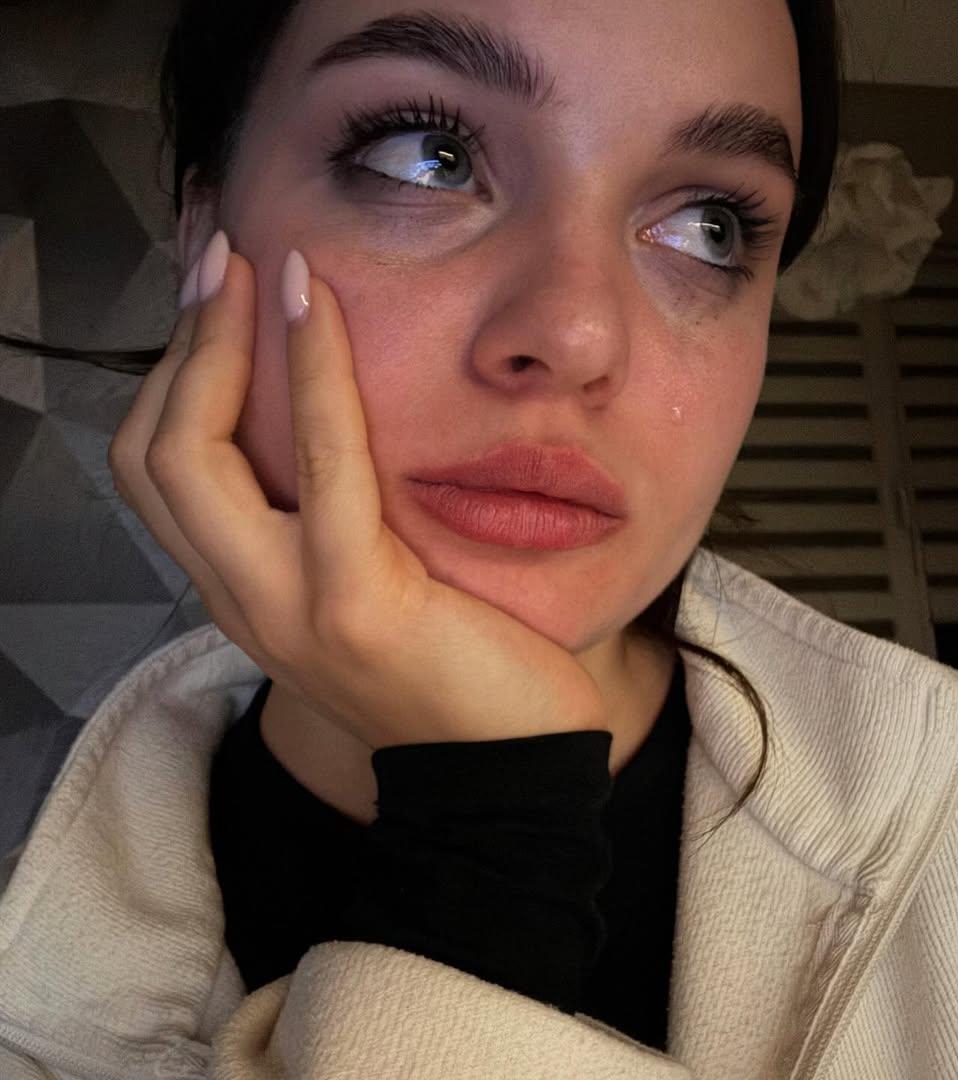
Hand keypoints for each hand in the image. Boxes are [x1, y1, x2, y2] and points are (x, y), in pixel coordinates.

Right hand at [107, 239, 609, 749]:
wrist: (505, 769)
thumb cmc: (452, 665)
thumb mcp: (367, 587)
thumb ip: (329, 520)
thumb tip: (336, 421)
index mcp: (244, 590)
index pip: (162, 470)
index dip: (171, 373)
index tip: (210, 292)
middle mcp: (242, 599)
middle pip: (153, 453)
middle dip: (176, 343)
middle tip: (217, 254)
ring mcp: (286, 606)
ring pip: (193, 455)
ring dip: (214, 342)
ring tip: (248, 260)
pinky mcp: (353, 602)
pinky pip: (322, 465)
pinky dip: (310, 371)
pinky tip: (315, 301)